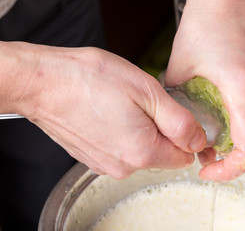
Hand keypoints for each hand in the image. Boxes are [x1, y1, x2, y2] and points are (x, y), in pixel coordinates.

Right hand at [1, 42, 205, 178]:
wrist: (44, 82)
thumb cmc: (92, 80)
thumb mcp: (148, 92)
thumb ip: (180, 122)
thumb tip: (198, 141)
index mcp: (143, 152)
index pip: (184, 156)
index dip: (186, 135)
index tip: (174, 115)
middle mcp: (124, 166)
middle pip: (162, 154)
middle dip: (162, 130)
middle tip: (144, 103)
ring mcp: (105, 164)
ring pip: (141, 151)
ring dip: (141, 130)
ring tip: (122, 105)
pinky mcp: (92, 158)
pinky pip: (121, 149)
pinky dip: (122, 133)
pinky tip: (109, 113)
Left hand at [166, 0, 244, 180]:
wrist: (229, 1)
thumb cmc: (206, 26)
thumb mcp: (180, 70)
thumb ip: (178, 104)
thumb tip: (176, 128)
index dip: (229, 169)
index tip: (208, 168)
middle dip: (230, 157)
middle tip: (205, 150)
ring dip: (240, 140)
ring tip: (216, 132)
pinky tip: (230, 116)